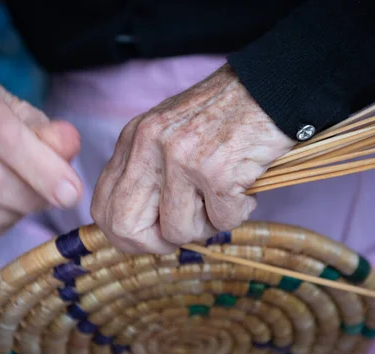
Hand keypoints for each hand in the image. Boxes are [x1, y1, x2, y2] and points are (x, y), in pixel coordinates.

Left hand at [91, 65, 294, 253]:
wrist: (272, 88)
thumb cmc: (224, 116)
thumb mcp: (169, 135)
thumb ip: (148, 173)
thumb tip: (139, 231)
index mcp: (133, 139)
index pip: (103, 208)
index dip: (127, 236)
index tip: (155, 234)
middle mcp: (148, 145)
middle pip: (124, 227)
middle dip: (156, 244)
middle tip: (186, 230)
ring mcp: (180, 158)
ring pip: (177, 231)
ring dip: (207, 226)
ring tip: (223, 197)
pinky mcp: (216, 170)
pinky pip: (221, 221)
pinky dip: (238, 213)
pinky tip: (245, 189)